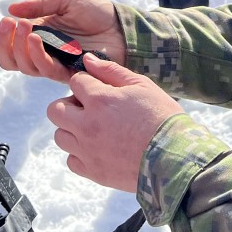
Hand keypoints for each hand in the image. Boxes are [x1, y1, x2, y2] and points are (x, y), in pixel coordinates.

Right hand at [0, 0, 125, 84]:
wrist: (122, 25)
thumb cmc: (95, 11)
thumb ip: (39, 4)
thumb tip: (11, 8)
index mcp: (38, 33)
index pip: (10, 44)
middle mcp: (43, 51)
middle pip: (11, 60)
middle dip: (2, 45)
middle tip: (5, 24)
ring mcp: (55, 62)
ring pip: (25, 67)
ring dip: (18, 48)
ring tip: (23, 27)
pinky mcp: (69, 72)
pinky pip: (46, 70)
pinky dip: (37, 55)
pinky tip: (36, 38)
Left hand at [48, 54, 183, 191]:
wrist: (176, 158)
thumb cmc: (162, 117)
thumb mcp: (142, 86)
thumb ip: (111, 71)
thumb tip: (88, 59)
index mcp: (99, 99)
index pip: (75, 81)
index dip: (87, 82)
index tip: (99, 89)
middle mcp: (86, 125)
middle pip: (55, 109)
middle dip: (70, 104)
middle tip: (90, 109)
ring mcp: (87, 150)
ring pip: (60, 135)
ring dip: (72, 129)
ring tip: (95, 130)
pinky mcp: (93, 172)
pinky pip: (71, 160)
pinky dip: (80, 154)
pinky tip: (98, 149)